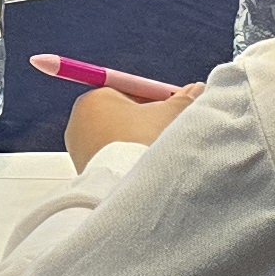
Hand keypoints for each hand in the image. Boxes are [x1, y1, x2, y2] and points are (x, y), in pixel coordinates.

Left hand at [64, 82, 203, 169]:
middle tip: (168, 134)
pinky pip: (109, 159)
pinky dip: (125, 161)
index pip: (131, 94)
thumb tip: (196, 89)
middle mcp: (79, 120)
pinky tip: (141, 170)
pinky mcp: (82, 170)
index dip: (157, 102)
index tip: (174, 113)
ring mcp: (77, 147)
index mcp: (94, 98)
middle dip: (146, 123)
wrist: (124, 186)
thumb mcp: (169, 114)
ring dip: (136, 144)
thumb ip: (183, 99)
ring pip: (116, 140)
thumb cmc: (142, 142)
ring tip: (155, 154)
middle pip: (122, 116)